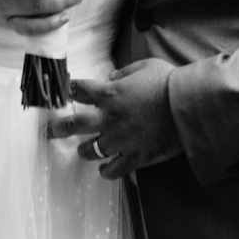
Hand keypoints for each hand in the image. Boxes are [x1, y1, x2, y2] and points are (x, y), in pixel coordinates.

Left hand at [48, 58, 182, 178]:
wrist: (189, 108)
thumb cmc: (169, 83)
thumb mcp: (145, 67)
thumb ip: (124, 73)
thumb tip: (112, 78)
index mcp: (111, 93)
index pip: (79, 90)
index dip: (68, 90)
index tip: (62, 92)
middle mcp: (109, 118)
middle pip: (74, 125)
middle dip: (58, 129)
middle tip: (49, 132)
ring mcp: (120, 140)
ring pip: (89, 151)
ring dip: (85, 150)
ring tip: (85, 150)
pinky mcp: (133, 158)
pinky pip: (111, 170)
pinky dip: (106, 170)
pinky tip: (105, 168)